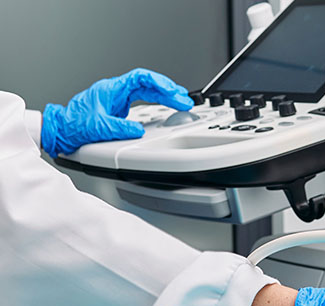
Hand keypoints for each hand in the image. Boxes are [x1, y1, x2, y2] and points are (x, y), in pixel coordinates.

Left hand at [41, 68, 193, 156]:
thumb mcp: (98, 127)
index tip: (173, 92)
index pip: (140, 78)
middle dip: (168, 90)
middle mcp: (116, 91)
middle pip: (147, 83)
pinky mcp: (120, 107)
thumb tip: (138, 130)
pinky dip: (157, 101)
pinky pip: (143, 98)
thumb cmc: (73, 125)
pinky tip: (166, 106)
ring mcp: (118, 98)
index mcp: (111, 89)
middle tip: (183, 99)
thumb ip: (120, 128)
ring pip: (146, 90)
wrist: (62, 130)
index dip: (159, 83)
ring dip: (165, 95)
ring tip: (181, 101)